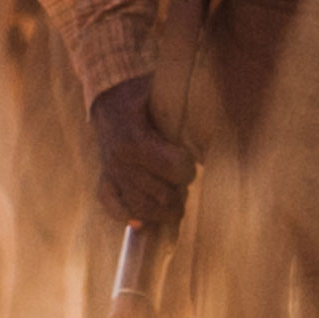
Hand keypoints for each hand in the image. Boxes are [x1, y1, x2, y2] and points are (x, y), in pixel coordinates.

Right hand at [87, 78, 196, 228]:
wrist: (110, 98)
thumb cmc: (145, 96)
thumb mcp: (165, 95)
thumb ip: (185, 112)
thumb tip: (215, 127)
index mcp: (134, 140)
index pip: (171, 169)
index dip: (187, 169)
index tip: (191, 162)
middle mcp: (119, 161)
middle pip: (159, 196)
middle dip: (178, 195)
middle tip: (185, 186)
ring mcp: (110, 174)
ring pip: (138, 209)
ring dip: (161, 212)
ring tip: (175, 206)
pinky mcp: (104, 181)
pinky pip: (113, 207)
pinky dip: (128, 217)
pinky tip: (143, 222)